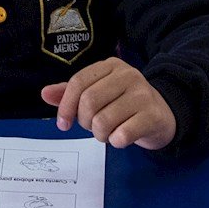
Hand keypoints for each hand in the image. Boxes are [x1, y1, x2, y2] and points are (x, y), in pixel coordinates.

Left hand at [41, 58, 176, 149]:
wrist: (164, 115)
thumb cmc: (124, 104)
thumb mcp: (98, 94)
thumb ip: (71, 94)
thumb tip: (44, 94)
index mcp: (110, 66)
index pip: (78, 82)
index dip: (65, 106)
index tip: (62, 124)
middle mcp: (128, 75)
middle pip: (89, 102)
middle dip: (85, 122)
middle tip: (94, 128)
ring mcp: (143, 94)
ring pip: (103, 121)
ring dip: (101, 135)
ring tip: (109, 133)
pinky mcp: (153, 115)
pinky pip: (122, 134)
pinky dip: (116, 141)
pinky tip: (122, 138)